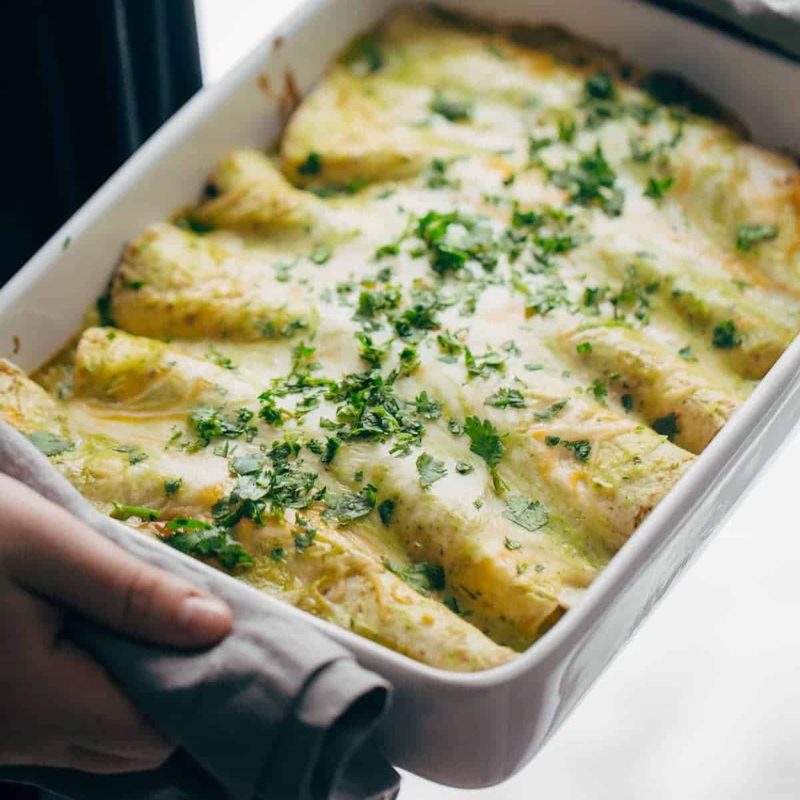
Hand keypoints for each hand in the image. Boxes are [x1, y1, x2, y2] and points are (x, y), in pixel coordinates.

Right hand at [0, 474, 232, 773]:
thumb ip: (133, 593)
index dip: (197, 687)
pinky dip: (91, 690)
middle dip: (168, 689)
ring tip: (132, 621)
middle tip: (174, 619)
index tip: (215, 634)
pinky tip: (90, 635)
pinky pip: (60, 726)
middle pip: (129, 745)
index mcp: (41, 703)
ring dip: (129, 690)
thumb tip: (219, 627)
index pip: (155, 731)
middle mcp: (17, 740)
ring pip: (94, 739)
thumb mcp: (48, 547)